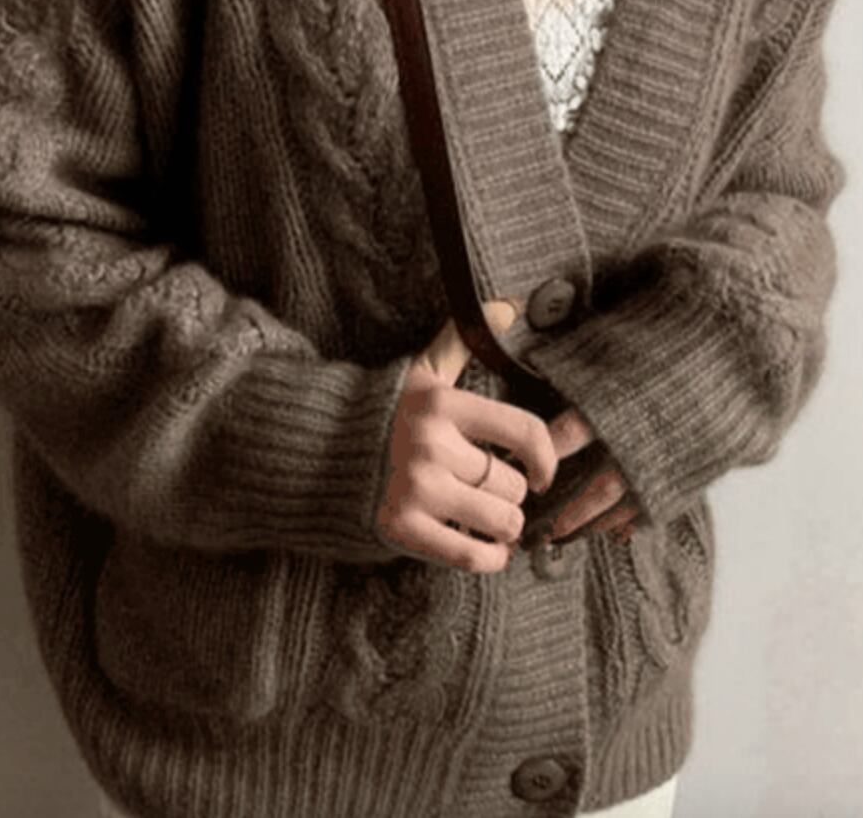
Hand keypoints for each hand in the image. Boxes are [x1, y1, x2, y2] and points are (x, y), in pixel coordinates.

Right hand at [377, 296, 556, 572]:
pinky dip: (491, 558)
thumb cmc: (382, 414)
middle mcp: (431, 445)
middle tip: (495, 494)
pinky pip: (471, 555)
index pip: (523, 431)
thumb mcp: (421, 374)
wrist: (316, 452)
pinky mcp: (401, 527)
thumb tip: (508, 305)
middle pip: (511, 483)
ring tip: (492, 521)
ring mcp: (416, 489)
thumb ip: (462, 340)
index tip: (541, 473)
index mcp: (442, 405)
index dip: (546, 458)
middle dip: (511, 494)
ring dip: (505, 527)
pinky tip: (489, 551)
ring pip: (499, 520)